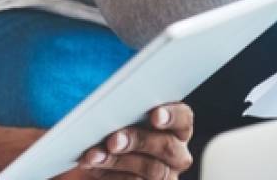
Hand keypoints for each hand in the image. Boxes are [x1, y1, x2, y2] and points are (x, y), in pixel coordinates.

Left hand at [59, 103, 193, 179]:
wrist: (95, 161)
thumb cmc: (110, 131)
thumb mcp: (119, 116)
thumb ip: (124, 108)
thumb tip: (111, 103)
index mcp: (176, 128)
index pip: (183, 118)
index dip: (171, 116)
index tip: (154, 115)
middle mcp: (176, 153)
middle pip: (167, 147)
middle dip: (139, 141)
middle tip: (113, 139)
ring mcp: (165, 176)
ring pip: (151, 170)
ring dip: (118, 161)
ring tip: (94, 155)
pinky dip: (110, 175)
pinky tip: (93, 166)